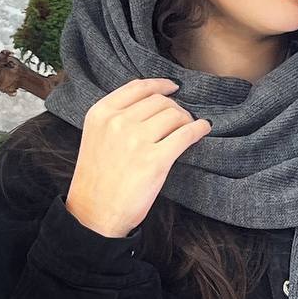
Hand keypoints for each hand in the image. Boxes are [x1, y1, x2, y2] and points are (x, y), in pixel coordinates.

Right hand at [66, 78, 211, 237]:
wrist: (94, 213)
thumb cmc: (97, 180)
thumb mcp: (96, 138)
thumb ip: (116, 119)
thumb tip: (153, 106)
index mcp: (101, 113)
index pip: (138, 87)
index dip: (160, 85)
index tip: (173, 87)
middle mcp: (118, 122)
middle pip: (160, 101)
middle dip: (175, 108)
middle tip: (180, 120)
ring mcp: (137, 140)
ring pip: (175, 114)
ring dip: (186, 120)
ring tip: (188, 129)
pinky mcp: (155, 160)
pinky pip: (186, 134)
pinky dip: (199, 129)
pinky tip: (203, 129)